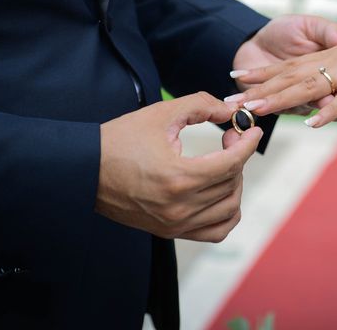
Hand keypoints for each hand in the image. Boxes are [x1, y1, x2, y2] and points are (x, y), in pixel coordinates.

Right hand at [96, 92, 262, 242]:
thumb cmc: (120, 139)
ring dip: (235, 183)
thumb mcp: (162, 114)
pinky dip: (227, 213)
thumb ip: (201, 105)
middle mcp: (180, 207)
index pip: (231, 164)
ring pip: (229, 209)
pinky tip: (220, 191)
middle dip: (239, 156)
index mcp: (178, 178)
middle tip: (229, 139)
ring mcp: (175, 224)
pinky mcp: (170, 231)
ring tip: (224, 164)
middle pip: (232, 183)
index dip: (248, 144)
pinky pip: (215, 231)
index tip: (252, 130)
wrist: (84, 170)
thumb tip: (232, 111)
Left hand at [226, 21, 336, 126]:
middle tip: (230, 100)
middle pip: (290, 77)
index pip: (289, 66)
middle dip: (258, 90)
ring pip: (310, 86)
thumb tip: (324, 114)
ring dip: (281, 99)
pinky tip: (311, 122)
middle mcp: (336, 63)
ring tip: (255, 109)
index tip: (235, 78)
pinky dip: (330, 111)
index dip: (262, 73)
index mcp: (332, 58)